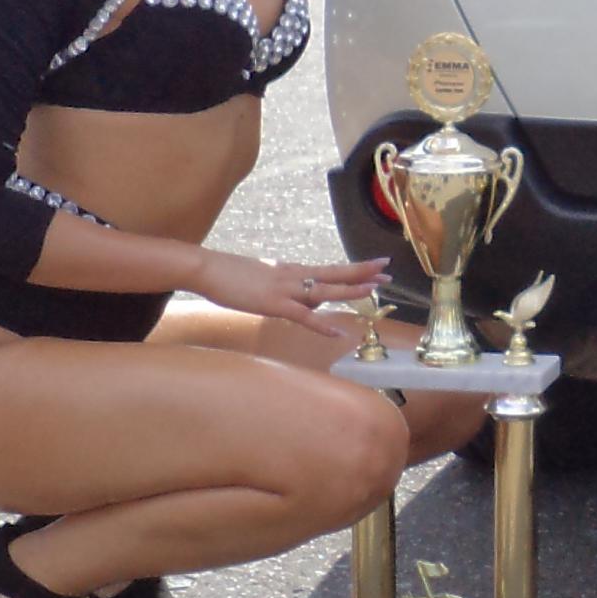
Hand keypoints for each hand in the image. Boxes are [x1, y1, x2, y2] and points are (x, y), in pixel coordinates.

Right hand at [192, 250, 392, 339]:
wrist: (208, 268)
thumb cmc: (232, 275)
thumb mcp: (266, 278)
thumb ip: (288, 288)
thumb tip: (306, 303)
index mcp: (293, 270)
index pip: (330, 268)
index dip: (355, 268)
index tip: (377, 265)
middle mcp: (294, 275)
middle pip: (335, 273)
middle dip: (363, 273)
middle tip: (388, 271)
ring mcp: (285, 289)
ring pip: (324, 290)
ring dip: (350, 290)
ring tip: (374, 290)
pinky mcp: (273, 304)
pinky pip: (303, 316)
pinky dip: (322, 324)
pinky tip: (339, 332)